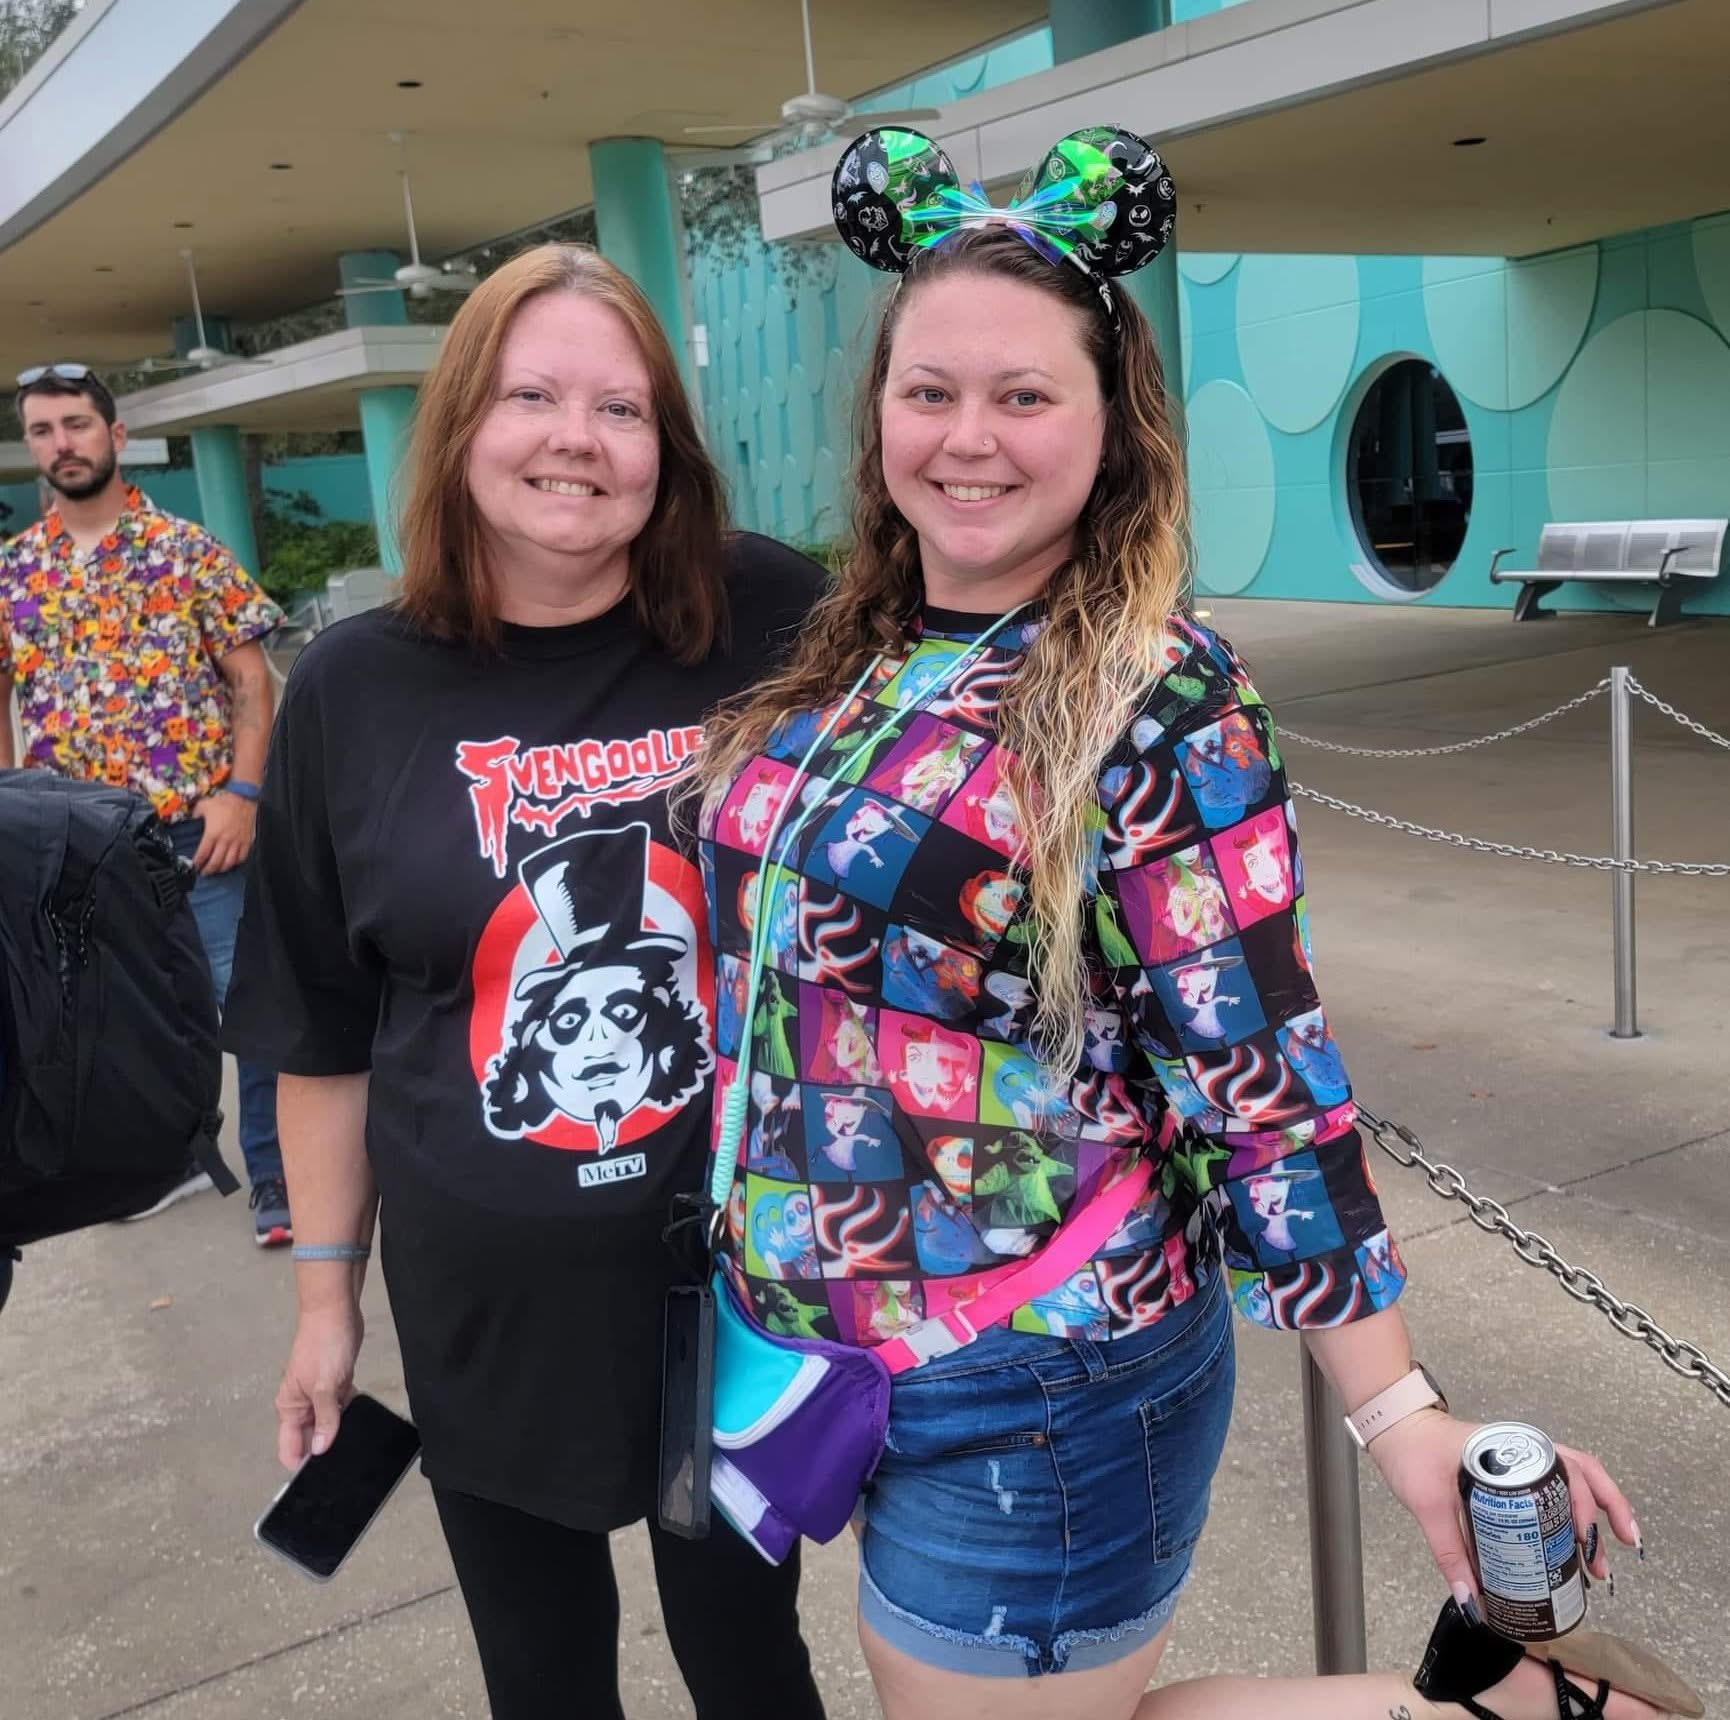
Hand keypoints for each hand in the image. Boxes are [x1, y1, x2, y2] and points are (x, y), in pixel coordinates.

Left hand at [189, 791, 256, 873]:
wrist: (243, 798)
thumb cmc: (223, 802)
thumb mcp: (203, 806)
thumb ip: (195, 815)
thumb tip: (191, 820)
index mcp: (212, 833)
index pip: (203, 853)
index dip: (198, 861)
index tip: (195, 865)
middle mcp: (225, 840)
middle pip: (216, 861)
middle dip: (209, 869)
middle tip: (204, 872)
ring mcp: (237, 842)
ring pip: (229, 862)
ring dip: (222, 868)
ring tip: (217, 870)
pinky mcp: (247, 841)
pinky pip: (242, 856)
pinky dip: (236, 862)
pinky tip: (232, 863)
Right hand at [275, 1302, 363, 1468]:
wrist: (336, 1311)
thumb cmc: (323, 1344)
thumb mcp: (324, 1384)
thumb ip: (325, 1418)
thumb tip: (320, 1450)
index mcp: (290, 1407)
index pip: (289, 1448)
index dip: (300, 1465)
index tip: (318, 1480)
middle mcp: (302, 1405)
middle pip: (310, 1439)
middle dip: (323, 1451)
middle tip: (344, 1466)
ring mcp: (320, 1395)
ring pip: (327, 1424)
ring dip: (338, 1433)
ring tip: (354, 1448)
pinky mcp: (337, 1385)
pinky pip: (341, 1409)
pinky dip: (349, 1415)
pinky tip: (362, 1422)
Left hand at [1368, 1411, 1636, 1604]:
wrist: (1393, 1427)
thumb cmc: (1411, 1455)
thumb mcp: (1428, 1505)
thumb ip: (1449, 1553)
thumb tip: (1474, 1604)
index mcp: (1508, 1449)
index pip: (1564, 1467)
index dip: (1583, 1504)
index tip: (1585, 1542)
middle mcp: (1522, 1448)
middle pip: (1581, 1473)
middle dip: (1604, 1515)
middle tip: (1602, 1565)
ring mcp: (1520, 1455)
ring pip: (1574, 1476)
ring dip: (1596, 1512)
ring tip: (1601, 1558)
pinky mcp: (1512, 1468)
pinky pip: (1553, 1483)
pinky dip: (1573, 1506)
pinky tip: (1575, 1539)